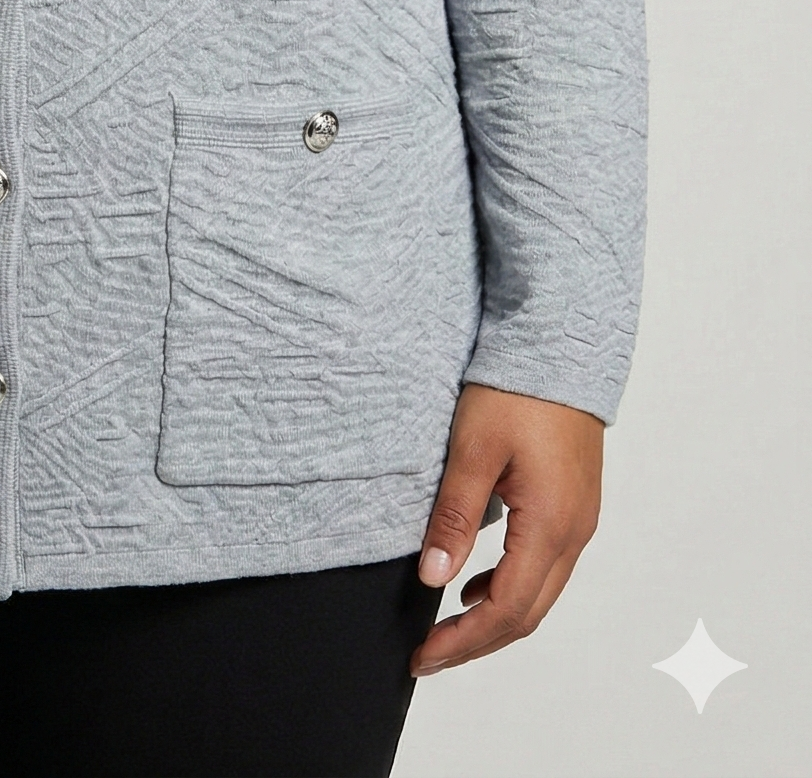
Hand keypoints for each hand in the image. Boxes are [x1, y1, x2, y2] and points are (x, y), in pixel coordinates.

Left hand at [410, 383, 603, 675]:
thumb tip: (432, 578)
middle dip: (476, 642)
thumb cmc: (515, 390)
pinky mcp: (574, 505)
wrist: (560, 345)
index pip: (506, 611)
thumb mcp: (473, 450)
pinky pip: (545, 566)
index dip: (463, 642)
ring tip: (445, 627)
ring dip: (494, 618)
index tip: (422, 656)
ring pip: (539, 594)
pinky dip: (510, 587)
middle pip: (527, 615)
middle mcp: (574, 533)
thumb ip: (454, 517)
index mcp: (551, 526)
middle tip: (427, 654)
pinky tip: (476, 583)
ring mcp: (579, 521)